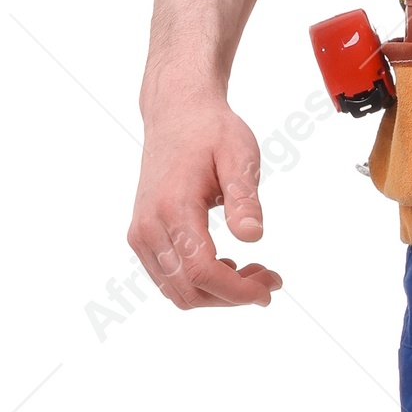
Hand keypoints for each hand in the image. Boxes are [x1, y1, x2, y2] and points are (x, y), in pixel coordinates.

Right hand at [128, 93, 281, 310]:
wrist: (176, 115)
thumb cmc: (210, 132)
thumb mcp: (239, 156)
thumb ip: (244, 198)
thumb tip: (252, 236)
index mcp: (173, 207)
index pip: (202, 272)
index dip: (237, 291)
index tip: (269, 288)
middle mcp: (149, 227)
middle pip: (189, 291)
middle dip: (233, 296)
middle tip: (269, 279)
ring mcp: (141, 234)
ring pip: (177, 292)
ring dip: (218, 294)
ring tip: (254, 272)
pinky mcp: (142, 237)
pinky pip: (169, 279)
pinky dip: (200, 284)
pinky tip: (229, 266)